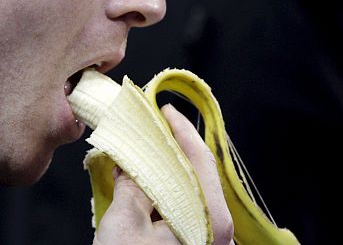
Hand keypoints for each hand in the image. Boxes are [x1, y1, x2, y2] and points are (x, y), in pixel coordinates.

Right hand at [93, 104, 233, 244]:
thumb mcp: (124, 221)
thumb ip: (132, 183)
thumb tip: (131, 160)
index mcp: (211, 221)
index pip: (201, 160)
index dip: (182, 130)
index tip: (165, 111)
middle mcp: (217, 230)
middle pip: (197, 175)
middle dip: (171, 148)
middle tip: (152, 127)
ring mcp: (208, 240)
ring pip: (188, 193)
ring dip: (164, 172)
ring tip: (143, 153)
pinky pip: (182, 211)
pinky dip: (163, 194)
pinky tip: (142, 185)